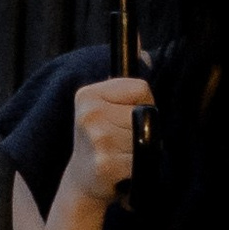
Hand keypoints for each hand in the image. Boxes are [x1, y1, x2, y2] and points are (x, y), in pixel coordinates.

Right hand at [65, 70, 151, 204]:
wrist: (82, 183)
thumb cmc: (101, 143)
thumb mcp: (105, 107)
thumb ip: (127, 83)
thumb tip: (143, 46)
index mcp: (87, 95)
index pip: (141, 88)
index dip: (142, 106)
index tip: (124, 120)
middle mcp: (89, 114)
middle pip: (145, 114)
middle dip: (142, 131)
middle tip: (122, 143)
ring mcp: (97, 139)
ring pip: (146, 137)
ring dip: (142, 151)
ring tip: (122, 156)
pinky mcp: (106, 164)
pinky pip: (144, 159)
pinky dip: (140, 168)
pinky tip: (122, 171)